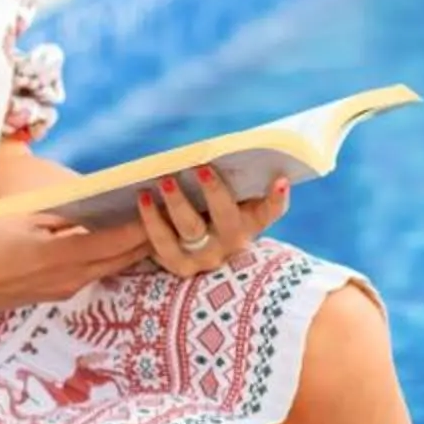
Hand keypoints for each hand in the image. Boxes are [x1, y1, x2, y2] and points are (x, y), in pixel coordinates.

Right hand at [0, 214, 152, 315]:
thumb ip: (64, 218)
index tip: (165, 206)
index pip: (121, 240)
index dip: (146, 224)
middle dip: (149, 238)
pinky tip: (110, 245)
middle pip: (124, 258)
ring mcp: (65, 290)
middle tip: (169, 217)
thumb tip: (96, 210)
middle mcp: (73, 279)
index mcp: (66, 256)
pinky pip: (92, 275)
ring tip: (149, 228)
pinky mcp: (55, 295)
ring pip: (110, 268)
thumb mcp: (25, 221)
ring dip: (131, 251)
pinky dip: (108, 258)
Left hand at [137, 165, 288, 277]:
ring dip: (175, 203)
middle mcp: (230, 243)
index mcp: (250, 223)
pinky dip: (150, 221)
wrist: (195, 254)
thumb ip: (239, 184)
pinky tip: (142, 198)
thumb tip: (244, 158)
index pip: (269, 211)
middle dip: (214, 192)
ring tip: (161, 181)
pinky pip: (161, 246)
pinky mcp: (178, 265)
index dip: (276, 199)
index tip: (280, 180)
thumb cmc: (216, 215)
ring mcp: (204, 257)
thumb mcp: (233, 204)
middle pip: (225, 217)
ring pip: (189, 231)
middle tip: (200, 166)